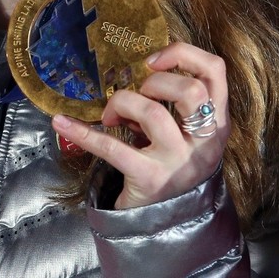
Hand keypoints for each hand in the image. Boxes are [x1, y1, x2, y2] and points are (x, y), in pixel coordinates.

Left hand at [52, 42, 228, 208]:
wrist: (166, 224)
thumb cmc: (172, 164)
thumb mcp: (187, 133)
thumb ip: (175, 103)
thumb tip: (139, 71)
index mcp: (217, 123)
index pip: (215, 72)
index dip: (184, 54)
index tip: (154, 59)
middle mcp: (204, 143)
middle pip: (190, 90)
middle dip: (155, 81)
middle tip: (137, 92)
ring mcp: (178, 163)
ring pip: (153, 113)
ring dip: (123, 103)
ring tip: (111, 115)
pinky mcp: (149, 179)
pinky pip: (112, 148)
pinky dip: (83, 132)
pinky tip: (62, 123)